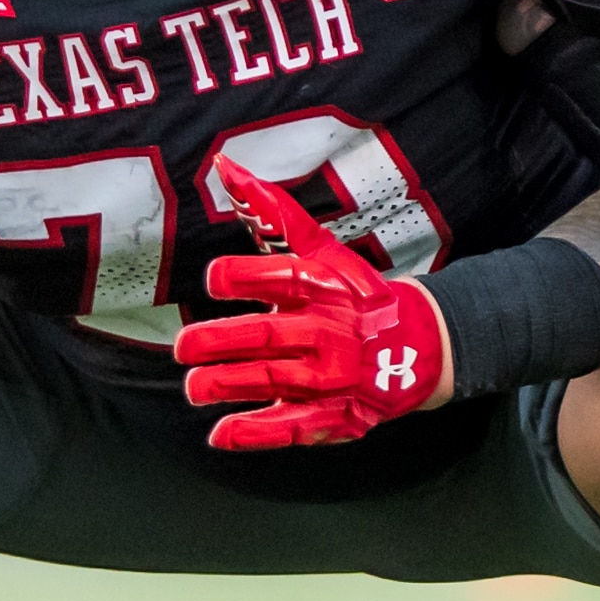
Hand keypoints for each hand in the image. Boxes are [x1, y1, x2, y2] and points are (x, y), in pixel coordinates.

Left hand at [172, 159, 450, 448]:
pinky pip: (293, 428)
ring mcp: (331, 378)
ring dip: (230, 385)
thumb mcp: (323, 249)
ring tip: (193, 386)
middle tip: (182, 346)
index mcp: (324, 286)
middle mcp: (328, 331)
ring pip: (275, 381)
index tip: (213, 278)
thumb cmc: (354, 294)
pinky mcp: (333, 415)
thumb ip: (272, 212)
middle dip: (223, 341)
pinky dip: (257, 433)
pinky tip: (219, 433)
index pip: (285, 277)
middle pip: (271, 336)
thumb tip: (225, 166)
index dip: (247, 277)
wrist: (417, 347)